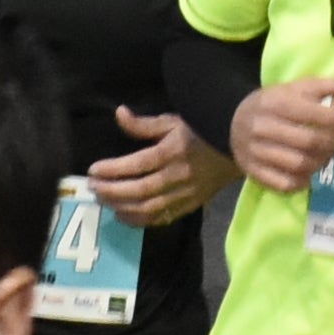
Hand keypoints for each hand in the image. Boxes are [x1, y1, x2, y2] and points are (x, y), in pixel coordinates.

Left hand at [88, 105, 217, 228]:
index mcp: (172, 152)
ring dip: (122, 207)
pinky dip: (141, 220)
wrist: (241, 146)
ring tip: (104, 201)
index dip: (112, 170)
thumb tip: (119, 114)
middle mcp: (178, 176)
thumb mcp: (174, 121)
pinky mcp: (191, 205)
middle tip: (93, 188)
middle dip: (112, 191)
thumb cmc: (203, 129)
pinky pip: (163, 218)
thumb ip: (143, 124)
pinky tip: (124, 215)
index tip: (93, 171)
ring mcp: (185, 193)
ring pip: (149, 208)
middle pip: (139, 190)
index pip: (136, 165)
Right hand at [226, 75, 333, 192]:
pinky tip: (309, 173)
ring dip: (321, 163)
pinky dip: (302, 181)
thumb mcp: (295, 89)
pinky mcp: (254, 171)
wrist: (233, 119)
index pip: (315, 114)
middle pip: (310, 142)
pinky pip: (284, 183)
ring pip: (299, 165)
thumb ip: (326, 85)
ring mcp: (257, 152)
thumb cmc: (273, 103)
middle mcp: (265, 127)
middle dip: (333, 143)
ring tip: (327, 156)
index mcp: (277, 103)